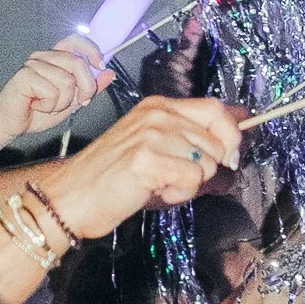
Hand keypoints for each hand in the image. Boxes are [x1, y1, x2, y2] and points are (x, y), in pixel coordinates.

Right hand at [0, 36, 111, 144]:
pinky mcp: (24, 76)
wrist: (13, 125)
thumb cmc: (38, 111)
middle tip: (78, 102)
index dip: (91, 50)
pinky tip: (37, 105)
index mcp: (55, 57)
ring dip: (64, 102)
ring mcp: (33, 64)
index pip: (76, 40)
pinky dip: (50, 106)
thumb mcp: (73, 100)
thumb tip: (109, 73)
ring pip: (67, 81)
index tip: (99, 66)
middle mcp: (44, 57)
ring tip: (49, 105)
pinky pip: (52, 91)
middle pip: (78, 63)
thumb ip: (91, 86)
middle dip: (85, 88)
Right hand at [45, 96, 242, 238]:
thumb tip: (235, 153)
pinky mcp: (147, 159)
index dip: (232, 134)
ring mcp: (151, 134)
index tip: (232, 157)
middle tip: (176, 178)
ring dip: (189, 184)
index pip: (216, 109)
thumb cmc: (112, 179)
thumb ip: (190, 145)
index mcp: (158, 106)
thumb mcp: (154, 150)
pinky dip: (179, 194)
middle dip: (206, 168)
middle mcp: (157, 114)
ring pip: (207, 163)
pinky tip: (154, 191)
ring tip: (159, 184)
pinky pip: (192, 180)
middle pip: (217, 140)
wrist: (69, 197)